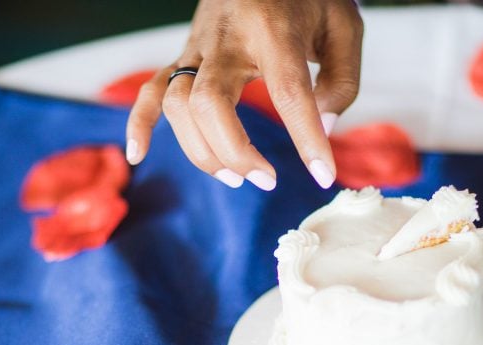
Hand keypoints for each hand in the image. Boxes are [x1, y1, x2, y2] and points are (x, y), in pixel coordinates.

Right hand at [125, 0, 362, 190]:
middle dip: (236, 153)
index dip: (305, 137)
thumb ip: (341, 80)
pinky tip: (139, 156)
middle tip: (268, 179)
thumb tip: (321, 128)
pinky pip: (150, 90)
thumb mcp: (343, 26)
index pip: (287, 90)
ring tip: (237, 177)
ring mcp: (198, 47)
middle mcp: (227, 38)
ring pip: (178, 105)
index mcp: (273, 28)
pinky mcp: (184, 54)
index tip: (323, 175)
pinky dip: (140, 124)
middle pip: (210, 104)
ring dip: (202, 150)